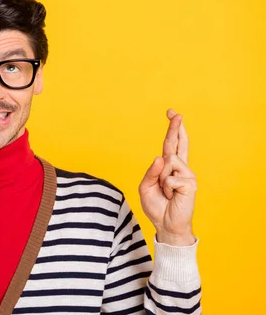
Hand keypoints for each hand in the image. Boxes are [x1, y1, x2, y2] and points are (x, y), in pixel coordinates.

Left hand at [138, 109, 196, 245]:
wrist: (165, 225)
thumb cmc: (156, 206)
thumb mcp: (146, 187)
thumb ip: (151, 172)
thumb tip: (161, 157)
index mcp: (169, 167)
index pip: (171, 144)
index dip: (173, 129)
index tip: (172, 113)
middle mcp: (180, 168)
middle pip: (178, 144)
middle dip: (175, 128)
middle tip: (175, 113)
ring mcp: (187, 174)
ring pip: (168, 162)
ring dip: (161, 179)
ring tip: (165, 191)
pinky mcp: (190, 183)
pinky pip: (170, 178)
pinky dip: (165, 188)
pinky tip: (171, 196)